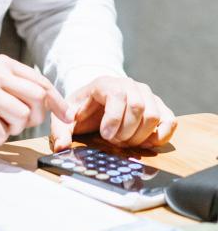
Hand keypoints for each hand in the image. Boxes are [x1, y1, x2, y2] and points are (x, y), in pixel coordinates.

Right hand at [0, 54, 73, 146]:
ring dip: (13, 128)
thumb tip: (52, 104)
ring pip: (21, 116)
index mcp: (3, 64)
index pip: (40, 82)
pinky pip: (0, 132)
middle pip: (37, 99)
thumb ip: (18, 87)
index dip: (57, 102)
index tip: (67, 117)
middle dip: (34, 117)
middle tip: (16, 121)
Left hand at [50, 75, 176, 151]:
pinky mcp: (159, 107)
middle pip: (139, 107)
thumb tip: (61, 147)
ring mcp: (146, 94)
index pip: (118, 95)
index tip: (105, 136)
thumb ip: (60, 131)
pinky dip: (160, 135)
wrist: (95, 105)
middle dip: (126, 131)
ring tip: (126, 141)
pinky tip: (145, 142)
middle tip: (115, 141)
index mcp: (105, 83)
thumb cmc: (81, 112)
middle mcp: (129, 85)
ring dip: (140, 135)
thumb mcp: (65, 118)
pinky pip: (170, 121)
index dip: (114, 119)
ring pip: (154, 115)